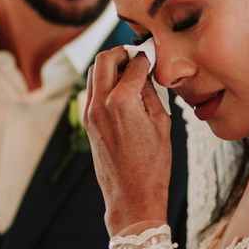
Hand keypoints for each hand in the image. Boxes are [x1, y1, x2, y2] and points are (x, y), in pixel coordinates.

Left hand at [83, 47, 172, 235]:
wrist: (132, 196)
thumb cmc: (153, 165)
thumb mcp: (162, 123)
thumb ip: (151, 92)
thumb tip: (146, 73)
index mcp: (122, 101)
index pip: (134, 64)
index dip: (146, 57)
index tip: (154, 55)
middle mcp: (100, 103)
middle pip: (105, 59)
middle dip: (122, 52)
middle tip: (138, 56)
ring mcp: (89, 113)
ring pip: (94, 72)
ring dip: (111, 65)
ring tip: (131, 72)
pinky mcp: (87, 122)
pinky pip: (92, 90)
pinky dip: (105, 82)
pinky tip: (123, 90)